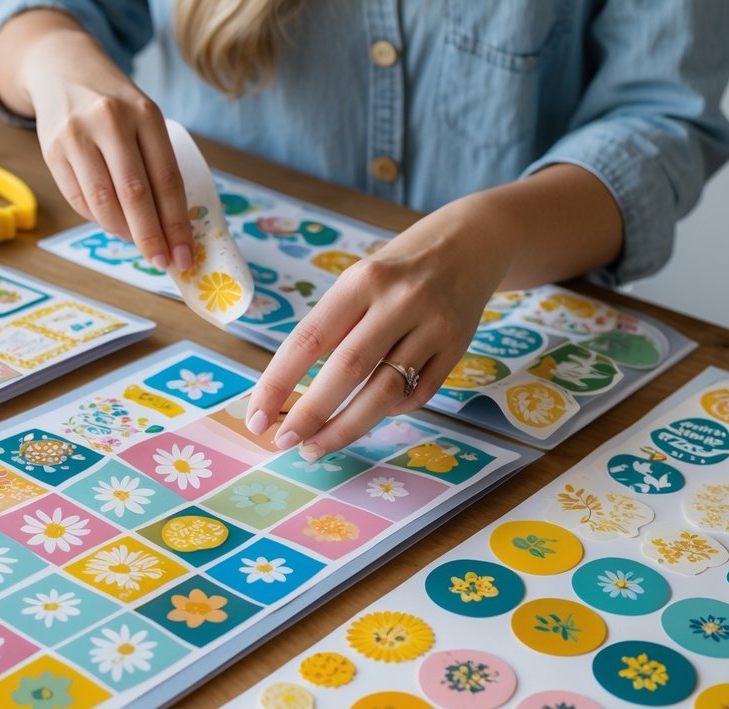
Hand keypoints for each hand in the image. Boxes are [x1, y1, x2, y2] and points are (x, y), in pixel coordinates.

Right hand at [0, 12, 194, 270]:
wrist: (64, 70)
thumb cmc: (115, 105)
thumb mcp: (144, 118)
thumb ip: (156, 162)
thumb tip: (169, 227)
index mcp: (145, 114)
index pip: (167, 179)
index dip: (177, 223)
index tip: (185, 254)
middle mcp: (111, 122)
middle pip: (135, 195)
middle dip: (151, 237)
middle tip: (163, 262)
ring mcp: (77, 135)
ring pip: (103, 202)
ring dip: (123, 232)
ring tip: (136, 242)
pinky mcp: (52, 149)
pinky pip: (78, 199)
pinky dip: (98, 219)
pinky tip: (111, 223)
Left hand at [244, 197, 514, 458]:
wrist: (472, 242)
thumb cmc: (398, 268)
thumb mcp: (360, 280)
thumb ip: (334, 328)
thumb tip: (290, 392)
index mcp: (361, 281)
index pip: (309, 339)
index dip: (278, 383)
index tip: (256, 417)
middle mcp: (399, 301)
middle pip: (348, 370)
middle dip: (311, 414)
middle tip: (285, 442)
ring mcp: (434, 325)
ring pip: (385, 393)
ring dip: (346, 428)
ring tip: (317, 446)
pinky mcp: (458, 346)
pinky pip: (419, 394)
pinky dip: (390, 412)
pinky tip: (372, 414)